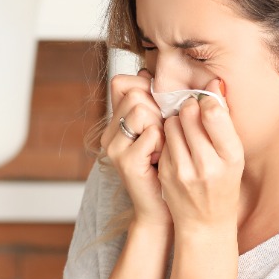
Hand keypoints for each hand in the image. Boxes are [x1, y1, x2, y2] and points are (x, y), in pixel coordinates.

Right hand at [103, 69, 169, 227]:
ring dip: (161, 125)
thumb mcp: (163, 129)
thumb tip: (152, 69)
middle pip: (135, 93)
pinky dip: (164, 142)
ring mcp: (114, 147)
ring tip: (163, 147)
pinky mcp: (126, 162)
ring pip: (140, 108)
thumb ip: (158, 102)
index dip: (145, 87)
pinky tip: (163, 158)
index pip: (122, 82)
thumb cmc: (168, 167)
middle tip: (164, 135)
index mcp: (117, 122)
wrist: (164, 209)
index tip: (160, 108)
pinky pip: (151, 132)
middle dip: (158, 109)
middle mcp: (110, 133)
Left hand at [157, 78, 243, 236]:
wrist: (205, 223)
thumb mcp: (233, 155)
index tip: (208, 102)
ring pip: (172, 124)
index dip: (207, 101)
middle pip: (189, 114)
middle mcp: (207, 165)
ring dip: (177, 121)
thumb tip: (214, 84)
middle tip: (193, 113)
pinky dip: (168, 137)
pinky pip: (163, 139)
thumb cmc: (223, 184)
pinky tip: (177, 147)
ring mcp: (183, 170)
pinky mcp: (166, 173)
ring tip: (186, 131)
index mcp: (231, 157)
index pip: (213, 113)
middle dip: (190, 108)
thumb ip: (224, 121)